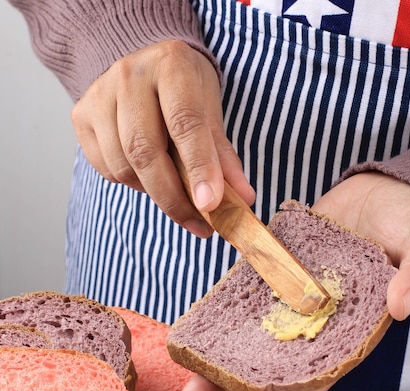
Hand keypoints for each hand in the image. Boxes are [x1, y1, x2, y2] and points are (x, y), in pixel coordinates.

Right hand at [71, 41, 254, 236]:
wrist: (142, 62)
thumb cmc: (183, 91)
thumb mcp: (210, 112)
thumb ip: (224, 157)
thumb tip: (243, 200)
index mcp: (171, 66)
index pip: (184, 122)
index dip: (199, 167)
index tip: (210, 205)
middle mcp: (129, 76)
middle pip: (145, 150)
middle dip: (173, 197)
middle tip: (198, 224)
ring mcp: (99, 95)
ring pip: (122, 165)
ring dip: (152, 192)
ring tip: (174, 192)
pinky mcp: (81, 116)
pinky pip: (106, 168)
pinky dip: (130, 183)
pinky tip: (147, 175)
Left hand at [182, 172, 409, 390]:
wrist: (383, 192)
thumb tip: (402, 306)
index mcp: (350, 332)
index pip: (319, 377)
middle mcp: (315, 324)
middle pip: (274, 370)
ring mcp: (291, 300)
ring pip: (251, 341)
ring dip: (220, 367)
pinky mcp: (274, 271)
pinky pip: (242, 299)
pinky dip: (219, 319)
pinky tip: (195, 337)